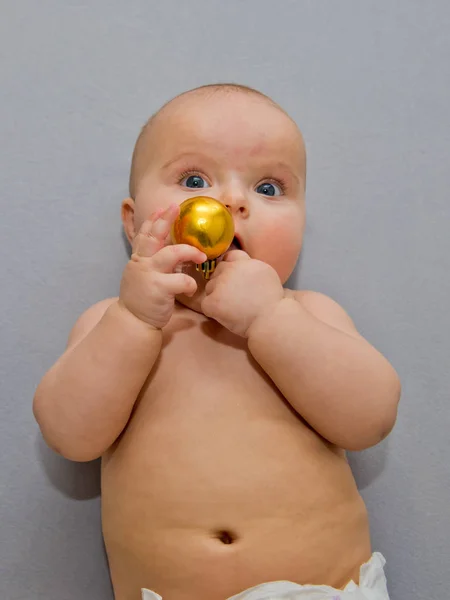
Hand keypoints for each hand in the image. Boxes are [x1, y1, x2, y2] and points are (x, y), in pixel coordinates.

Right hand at [119, 204, 206, 328]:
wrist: (133, 322)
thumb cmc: (143, 299)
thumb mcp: (143, 276)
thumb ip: (152, 262)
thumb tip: (169, 250)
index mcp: (138, 260)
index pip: (145, 234)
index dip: (153, 220)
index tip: (163, 207)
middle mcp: (142, 263)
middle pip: (154, 236)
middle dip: (165, 220)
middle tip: (176, 208)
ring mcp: (150, 275)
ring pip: (172, 253)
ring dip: (189, 252)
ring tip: (201, 257)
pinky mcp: (159, 289)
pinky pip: (182, 280)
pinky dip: (190, 283)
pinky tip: (191, 289)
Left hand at [201, 250, 284, 336]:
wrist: (271, 320)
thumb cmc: (273, 303)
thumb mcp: (267, 275)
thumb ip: (252, 269)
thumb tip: (240, 268)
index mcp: (246, 262)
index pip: (230, 256)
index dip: (229, 267)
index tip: (235, 279)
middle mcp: (232, 269)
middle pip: (218, 271)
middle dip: (222, 282)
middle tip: (233, 297)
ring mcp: (221, 284)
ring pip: (210, 287)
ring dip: (216, 296)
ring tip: (231, 308)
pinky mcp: (213, 301)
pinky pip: (206, 304)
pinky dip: (213, 311)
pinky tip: (225, 316)